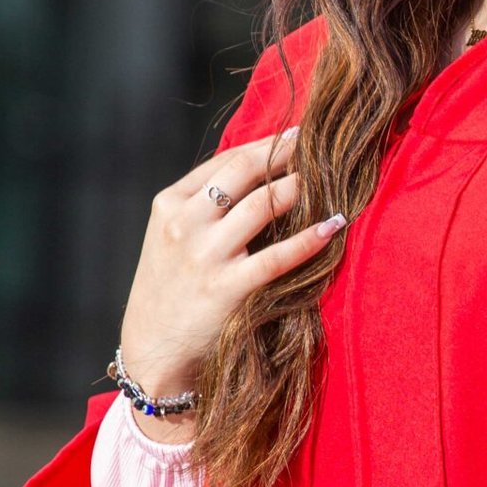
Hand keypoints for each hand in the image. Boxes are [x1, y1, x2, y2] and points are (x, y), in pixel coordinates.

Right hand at [117, 125, 338, 431]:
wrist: (154, 351)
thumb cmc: (171, 290)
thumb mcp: (171, 238)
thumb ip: (204, 206)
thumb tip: (259, 172)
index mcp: (169, 205)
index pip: (225, 162)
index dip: (265, 145)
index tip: (296, 135)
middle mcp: (184, 224)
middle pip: (244, 173)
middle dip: (285, 154)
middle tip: (318, 144)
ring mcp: (205, 256)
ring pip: (262, 205)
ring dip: (299, 189)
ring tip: (327, 181)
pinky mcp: (226, 289)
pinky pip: (277, 257)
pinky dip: (309, 239)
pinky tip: (332, 226)